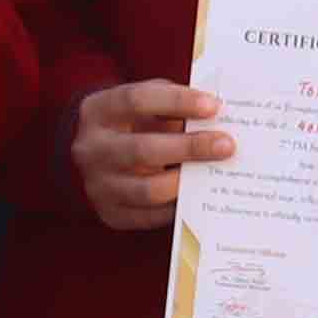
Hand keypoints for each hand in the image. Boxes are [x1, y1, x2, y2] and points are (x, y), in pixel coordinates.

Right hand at [68, 78, 228, 234]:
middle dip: (190, 147)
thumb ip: (172, 106)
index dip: (177, 101)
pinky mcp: (110, 213)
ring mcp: (97, 185)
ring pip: (147, 190)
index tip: (213, 106)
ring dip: (187, 182)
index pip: (136, 100)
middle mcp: (91, 149)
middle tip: (226, 144)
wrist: (96, 154)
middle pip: (143, 150)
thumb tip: (217, 116)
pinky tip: (199, 194)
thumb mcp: (143, 104)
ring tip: (215, 173)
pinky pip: (150, 216)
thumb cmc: (131, 123)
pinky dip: (178, 206)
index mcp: (97, 111)